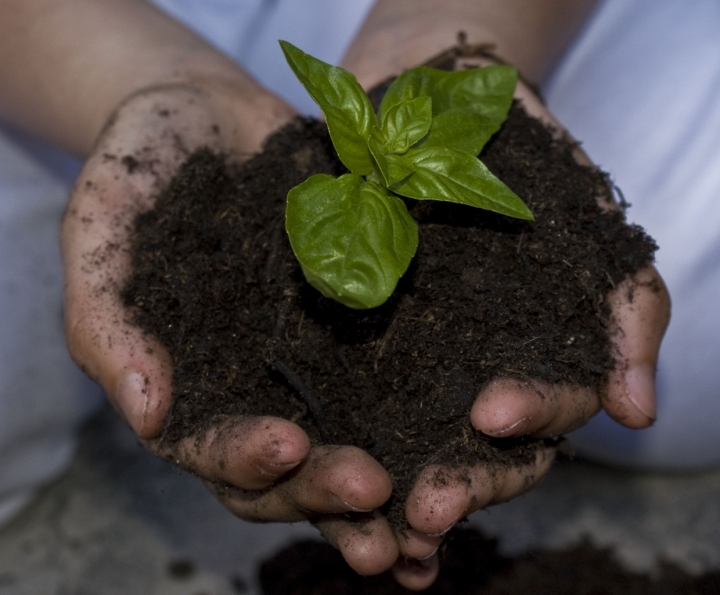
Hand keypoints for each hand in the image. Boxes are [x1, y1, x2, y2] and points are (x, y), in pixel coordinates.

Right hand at [60, 81, 396, 572]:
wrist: (208, 109)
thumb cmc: (140, 162)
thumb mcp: (102, 229)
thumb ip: (106, 320)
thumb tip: (149, 416)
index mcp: (192, 383)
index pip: (214, 450)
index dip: (245, 458)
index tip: (288, 445)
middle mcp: (259, 384)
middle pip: (293, 467)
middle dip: (329, 488)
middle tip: (375, 490)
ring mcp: (316, 353)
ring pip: (354, 436)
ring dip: (392, 479)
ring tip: (431, 507)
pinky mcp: (365, 312)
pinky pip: (402, 366)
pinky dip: (432, 404)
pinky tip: (474, 422)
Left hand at [338, 18, 669, 583]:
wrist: (432, 100)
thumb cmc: (525, 159)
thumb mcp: (590, 224)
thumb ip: (625, 311)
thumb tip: (634, 413)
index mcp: (530, 363)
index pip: (540, 415)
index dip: (525, 422)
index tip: (489, 414)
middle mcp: (467, 381)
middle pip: (469, 457)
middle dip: (453, 485)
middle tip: (424, 513)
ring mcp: (403, 370)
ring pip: (399, 449)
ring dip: (387, 501)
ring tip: (368, 533)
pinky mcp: (342, 348)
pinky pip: (327, 407)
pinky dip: (318, 450)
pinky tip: (299, 476)